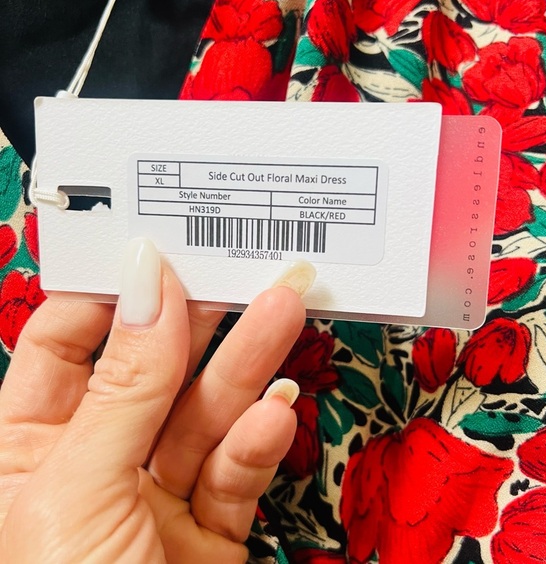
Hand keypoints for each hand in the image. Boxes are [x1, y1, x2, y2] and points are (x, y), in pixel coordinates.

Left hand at [0, 238, 312, 562]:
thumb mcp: (76, 491)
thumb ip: (123, 387)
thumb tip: (146, 290)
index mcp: (26, 446)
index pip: (64, 343)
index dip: (108, 298)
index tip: (156, 259)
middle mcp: (93, 459)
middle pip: (152, 370)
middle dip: (199, 322)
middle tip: (240, 277)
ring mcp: (155, 491)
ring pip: (206, 411)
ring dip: (248, 365)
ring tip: (283, 313)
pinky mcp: (208, 522)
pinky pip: (236, 468)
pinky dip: (258, 440)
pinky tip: (274, 414)